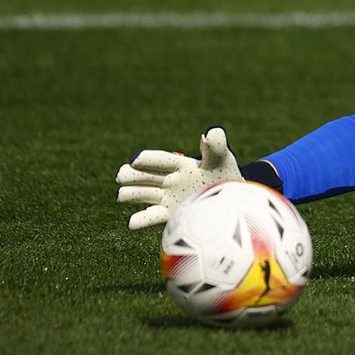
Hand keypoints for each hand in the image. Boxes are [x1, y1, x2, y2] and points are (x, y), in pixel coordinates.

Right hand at [115, 127, 241, 229]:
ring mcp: (165, 197)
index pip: (159, 159)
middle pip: (138, 175)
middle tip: (124, 175)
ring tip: (126, 195)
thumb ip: (216, 147)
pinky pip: (147, 218)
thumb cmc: (225, 176)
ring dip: (129, 194)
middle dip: (129, 175)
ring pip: (135, 194)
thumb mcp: (222, 159)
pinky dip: (138, 221)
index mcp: (179, 164)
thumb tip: (210, 133)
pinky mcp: (167, 215)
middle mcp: (168, 180)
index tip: (136, 160)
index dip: (147, 159)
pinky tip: (134, 221)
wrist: (230, 201)